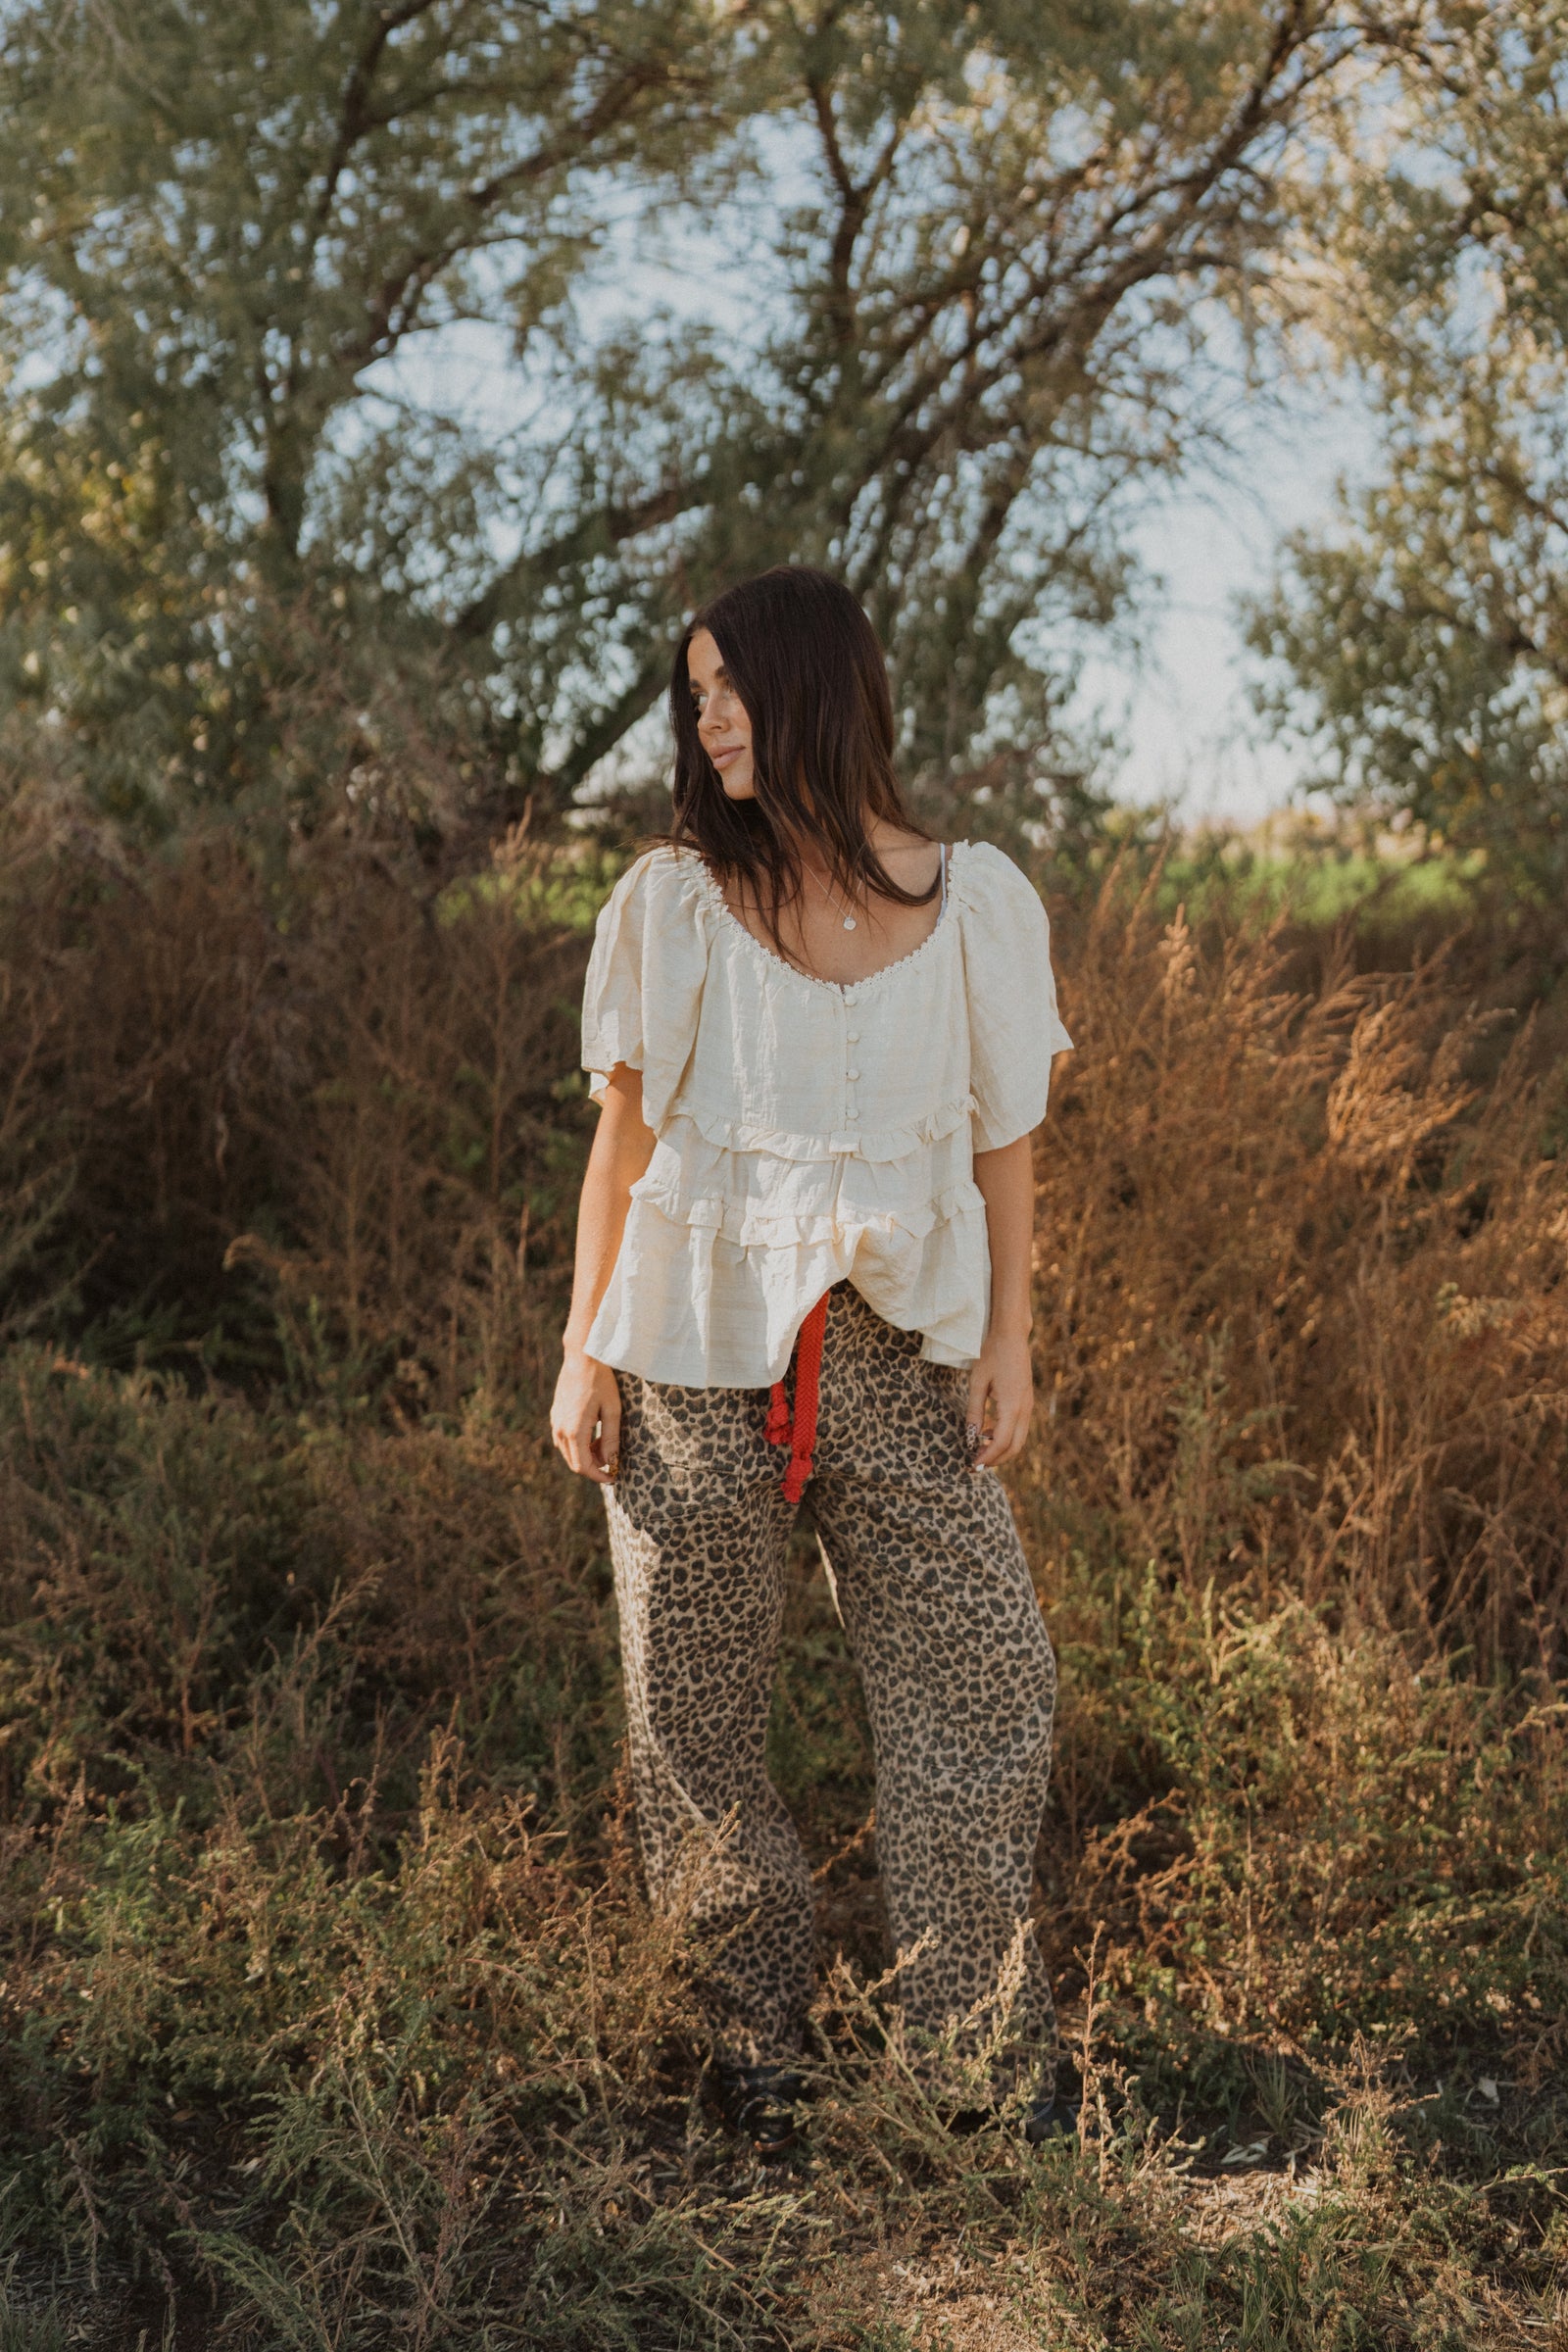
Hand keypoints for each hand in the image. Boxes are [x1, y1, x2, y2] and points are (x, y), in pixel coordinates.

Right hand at [551, 1347, 621, 1483]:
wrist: (581, 1357)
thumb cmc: (601, 1382)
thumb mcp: (613, 1410)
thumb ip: (611, 1438)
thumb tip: (610, 1461)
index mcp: (574, 1431)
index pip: (583, 1467)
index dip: (599, 1476)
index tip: (613, 1477)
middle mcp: (560, 1429)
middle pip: (574, 1462)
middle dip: (594, 1466)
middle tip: (612, 1459)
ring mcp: (555, 1421)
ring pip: (568, 1451)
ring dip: (586, 1454)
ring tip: (605, 1443)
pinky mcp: (555, 1414)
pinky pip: (564, 1439)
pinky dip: (578, 1443)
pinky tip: (593, 1432)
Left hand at [965, 1333, 1033, 1469]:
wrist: (1011, 1335)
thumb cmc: (992, 1354)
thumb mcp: (977, 1383)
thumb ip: (974, 1412)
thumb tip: (971, 1437)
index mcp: (1012, 1406)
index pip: (1002, 1443)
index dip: (988, 1458)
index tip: (973, 1465)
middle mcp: (1025, 1409)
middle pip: (1015, 1447)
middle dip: (996, 1460)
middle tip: (976, 1464)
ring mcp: (1028, 1405)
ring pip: (1019, 1439)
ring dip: (1001, 1449)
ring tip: (979, 1449)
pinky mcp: (1027, 1401)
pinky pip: (1019, 1427)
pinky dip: (1005, 1436)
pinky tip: (988, 1431)